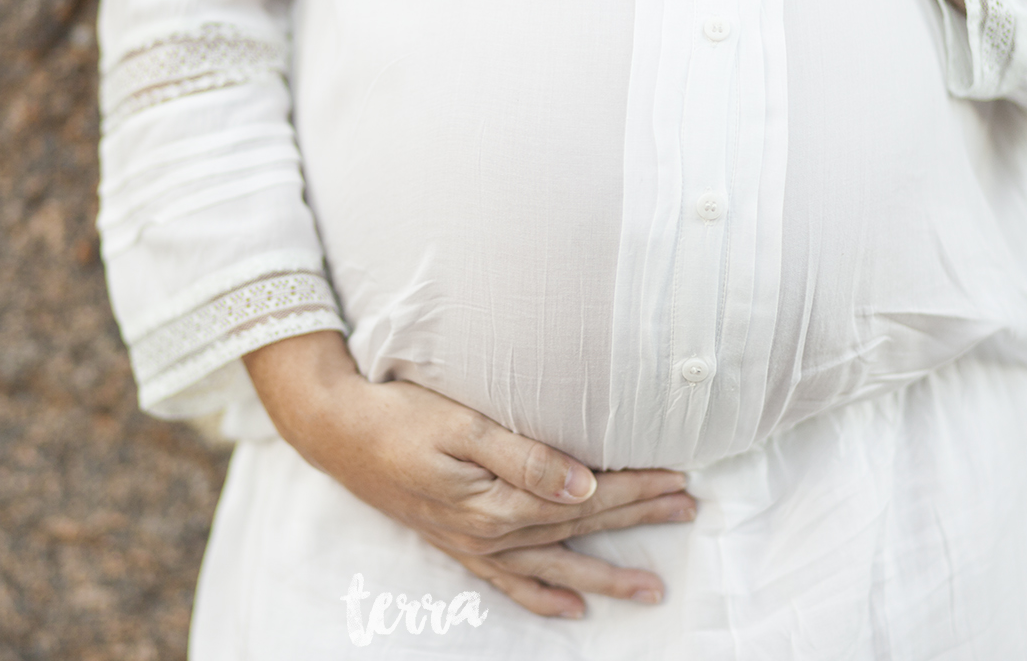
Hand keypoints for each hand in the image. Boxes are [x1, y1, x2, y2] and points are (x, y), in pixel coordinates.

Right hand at [243, 330, 695, 617]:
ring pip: (554, 564)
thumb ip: (525, 457)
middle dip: (638, 520)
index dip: (636, 488)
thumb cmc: (398, 416)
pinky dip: (542, 597)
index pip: (587, 498)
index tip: (680, 478)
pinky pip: (509, 582)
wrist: (336, 431)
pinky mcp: (457, 543)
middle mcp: (491, 533)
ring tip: (650, 588)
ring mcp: (473, 544)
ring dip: (604, 573)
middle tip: (689, 511)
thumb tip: (585, 485)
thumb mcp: (461, 425)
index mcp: (498, 502)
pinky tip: (571, 609)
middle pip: (580, 530)